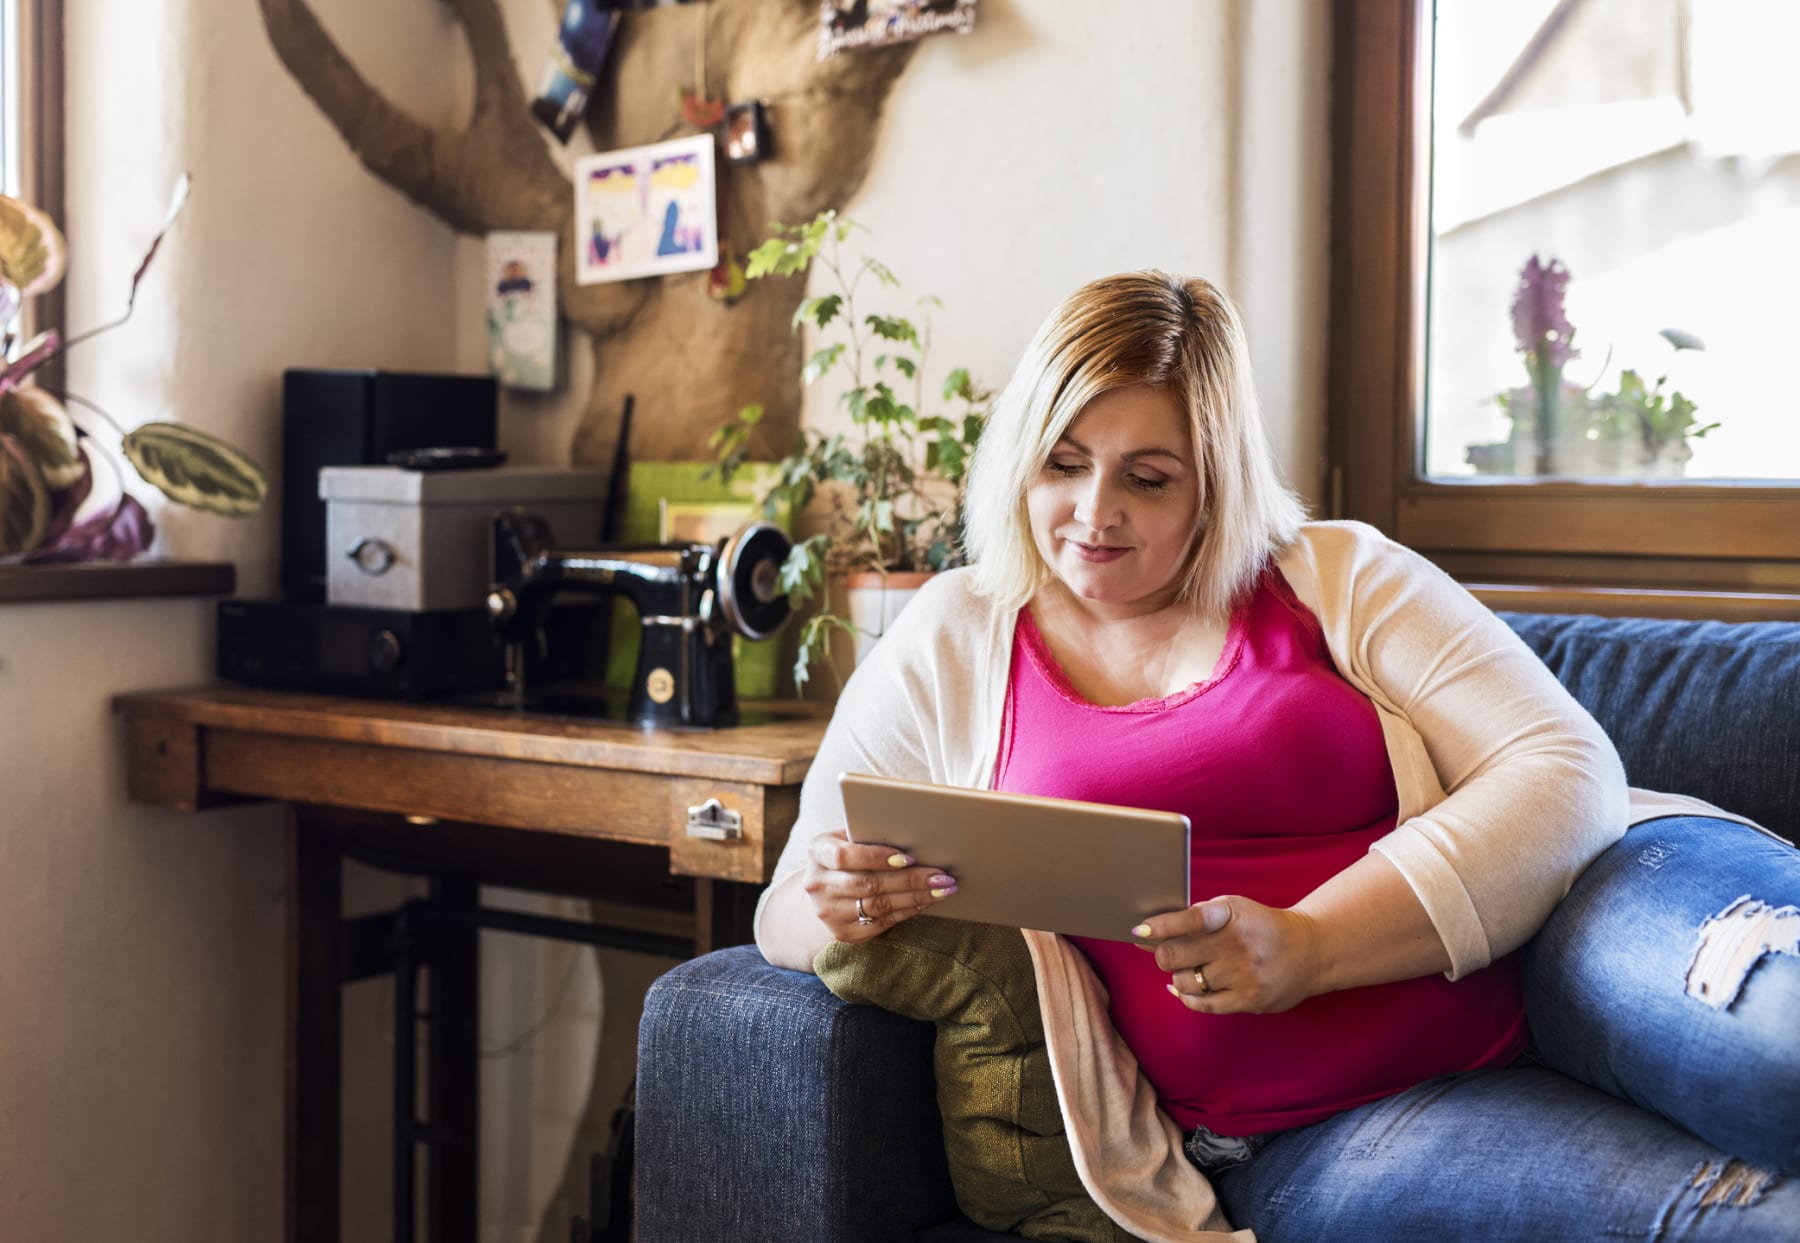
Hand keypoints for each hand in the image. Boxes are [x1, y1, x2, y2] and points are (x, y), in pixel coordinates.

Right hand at [802, 829, 956, 942]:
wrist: (821, 894)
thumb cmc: (845, 857)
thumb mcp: (846, 838)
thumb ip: (868, 834)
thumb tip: (913, 832)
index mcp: (818, 852)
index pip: (845, 856)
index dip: (877, 857)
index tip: (909, 857)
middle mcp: (818, 884)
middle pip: (869, 883)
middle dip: (910, 880)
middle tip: (942, 876)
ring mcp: (829, 912)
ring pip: (879, 905)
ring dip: (916, 897)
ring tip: (942, 889)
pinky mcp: (843, 932)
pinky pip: (882, 922)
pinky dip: (907, 911)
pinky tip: (926, 901)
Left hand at [1133, 896, 1323, 1014]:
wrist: (1309, 950)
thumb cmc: (1259, 926)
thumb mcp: (1233, 909)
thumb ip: (1196, 916)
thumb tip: (1149, 931)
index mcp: (1231, 915)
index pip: (1190, 919)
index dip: (1161, 926)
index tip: (1139, 931)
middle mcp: (1237, 944)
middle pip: (1177, 955)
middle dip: (1162, 955)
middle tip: (1165, 953)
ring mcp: (1244, 975)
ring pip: (1186, 982)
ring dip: (1178, 976)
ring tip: (1187, 968)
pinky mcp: (1250, 999)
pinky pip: (1203, 1005)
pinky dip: (1185, 997)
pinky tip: (1180, 988)